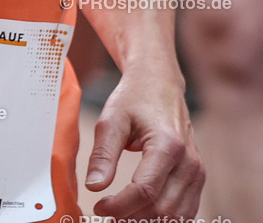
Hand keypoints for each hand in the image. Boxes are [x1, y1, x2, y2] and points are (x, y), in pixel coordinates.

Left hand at [85, 65, 204, 219]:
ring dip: (147, 220)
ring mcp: (197, 171)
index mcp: (167, 144)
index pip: (145, 191)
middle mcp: (189, 161)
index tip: (99, 207)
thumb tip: (93, 187)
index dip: (120, 205)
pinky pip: (184, 211)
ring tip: (121, 215)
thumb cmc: (135, 98)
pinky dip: (163, 217)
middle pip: (162, 208)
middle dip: (132, 217)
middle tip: (107, 213)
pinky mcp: (197, 177)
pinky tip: (140, 213)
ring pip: (175, 215)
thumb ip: (103, 154)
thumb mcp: (112, 119)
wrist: (159, 82)